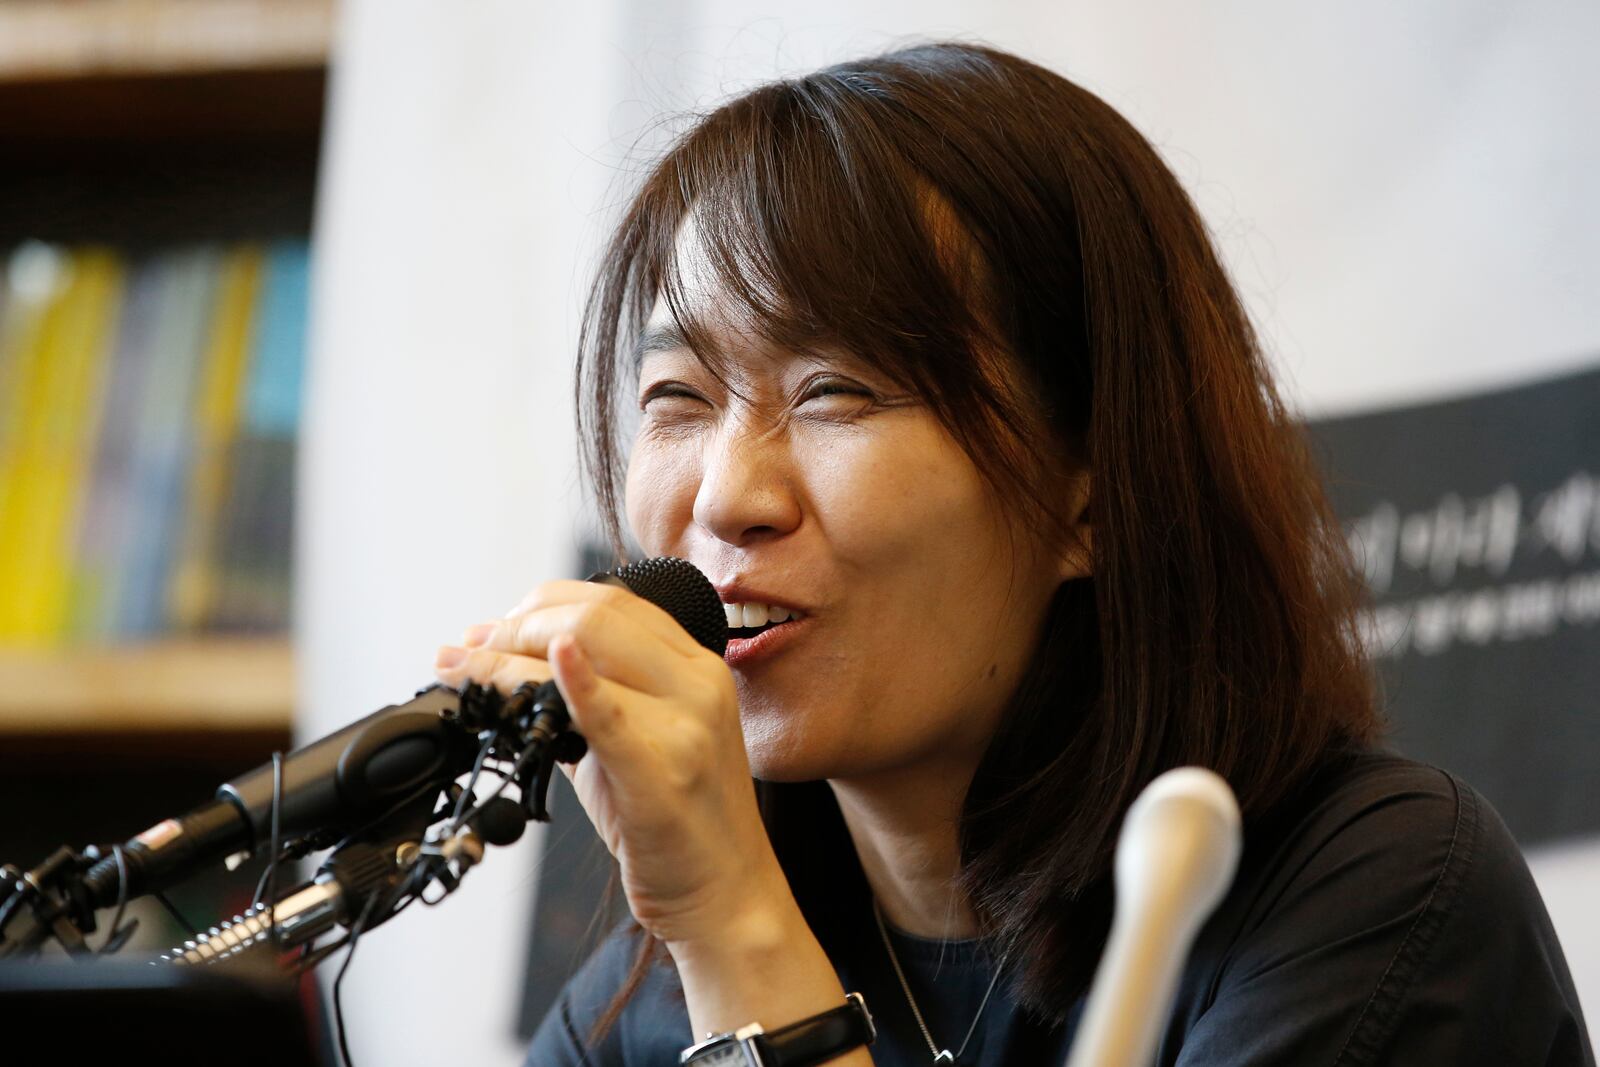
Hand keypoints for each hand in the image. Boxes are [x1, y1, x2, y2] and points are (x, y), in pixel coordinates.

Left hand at [433, 580, 796, 950]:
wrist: (726, 894)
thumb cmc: (679, 823)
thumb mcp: (644, 741)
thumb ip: (594, 700)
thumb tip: (516, 669)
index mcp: (698, 668)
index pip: (615, 602)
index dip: (544, 603)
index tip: (496, 625)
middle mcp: (698, 684)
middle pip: (598, 615)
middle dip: (518, 624)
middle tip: (471, 648)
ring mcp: (686, 725)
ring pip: (586, 652)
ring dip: (506, 656)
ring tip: (463, 667)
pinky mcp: (661, 773)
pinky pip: (608, 717)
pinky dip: (572, 684)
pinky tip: (540, 669)